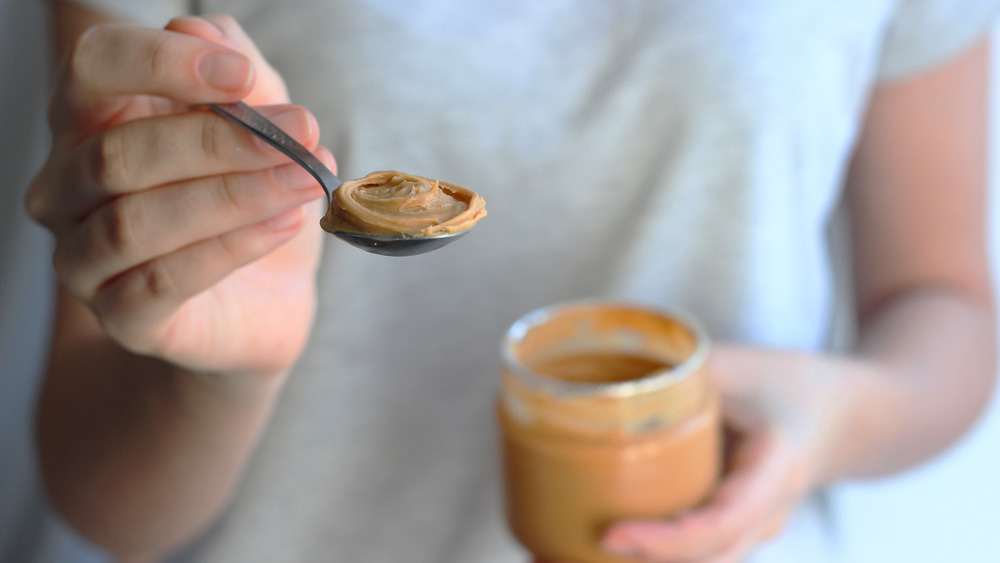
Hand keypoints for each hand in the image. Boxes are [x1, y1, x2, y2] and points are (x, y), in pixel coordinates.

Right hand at [26, 15, 333, 377]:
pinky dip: (233, 246)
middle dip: (221, 140)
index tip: (241, 75)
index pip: (94, 69)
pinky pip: (162, 281)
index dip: (162, 63)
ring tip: (305, 180)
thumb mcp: (262, 127)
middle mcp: (67, 188)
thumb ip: (239, 77)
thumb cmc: (253, 201)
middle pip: (119, 152)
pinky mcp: (122, 319)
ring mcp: (85, 259)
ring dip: (234, 195)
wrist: (269, 299)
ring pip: (136, 221)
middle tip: (302, 134)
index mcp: (91, 122)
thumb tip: (204, 29)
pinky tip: (287, 223)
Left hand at [540, 345, 862, 562]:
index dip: (667, 541)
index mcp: (774, 475)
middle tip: (553, 558)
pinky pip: (685, 556)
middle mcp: (762, 519)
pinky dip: (640, 557)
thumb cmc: (791, 386)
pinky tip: (581, 550)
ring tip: (550, 558)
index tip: (611, 537)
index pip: (721, 525)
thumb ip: (678, 368)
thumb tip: (598, 371)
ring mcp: (746, 533)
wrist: (847, 418)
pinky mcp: (726, 532)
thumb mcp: (740, 365)